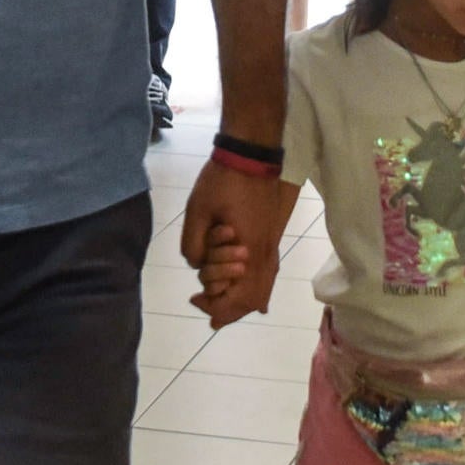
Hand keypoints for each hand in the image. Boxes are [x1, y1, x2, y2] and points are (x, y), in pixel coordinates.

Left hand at [180, 157, 292, 326]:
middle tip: (203, 300)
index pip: (237, 298)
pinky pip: (266, 273)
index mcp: (248, 251)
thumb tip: (197, 265)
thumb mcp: (196, 212)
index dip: (215, 306)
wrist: (251, 156)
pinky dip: (253, 284)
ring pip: (263, 288)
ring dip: (241, 297)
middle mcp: (265, 254)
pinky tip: (238, 281)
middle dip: (228, 308)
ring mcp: (271, 246)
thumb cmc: (222, 181)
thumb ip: (193, 246)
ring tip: (218, 294)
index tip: (194, 299)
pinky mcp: (270, 238)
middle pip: (254, 299)